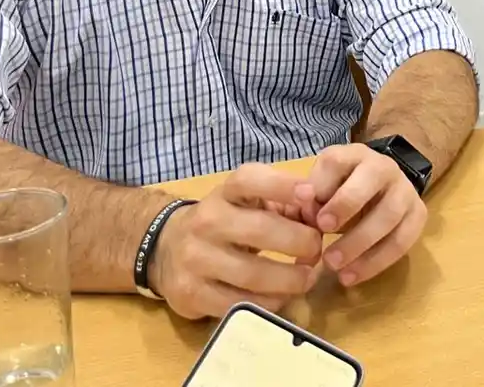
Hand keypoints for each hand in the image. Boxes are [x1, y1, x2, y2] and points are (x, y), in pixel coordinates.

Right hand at [150, 164, 323, 319]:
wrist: (165, 248)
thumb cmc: (224, 221)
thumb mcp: (249, 202)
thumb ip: (286, 204)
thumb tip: (319, 213)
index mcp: (224, 193)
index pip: (249, 180)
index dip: (282, 185)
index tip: (311, 195)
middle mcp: (205, 221)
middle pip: (260, 230)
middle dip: (300, 242)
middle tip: (317, 251)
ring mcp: (195, 259)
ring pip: (253, 274)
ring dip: (290, 279)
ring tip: (307, 278)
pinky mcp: (191, 294)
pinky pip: (240, 303)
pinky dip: (270, 302)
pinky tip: (282, 297)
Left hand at [293, 143, 428, 287]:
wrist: (382, 189)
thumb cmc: (340, 191)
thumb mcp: (321, 187)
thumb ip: (309, 196)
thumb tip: (302, 200)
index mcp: (353, 155)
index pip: (336, 163)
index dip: (322, 189)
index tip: (314, 220)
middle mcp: (384, 167)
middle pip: (371, 181)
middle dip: (347, 210)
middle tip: (324, 241)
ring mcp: (405, 190)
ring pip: (390, 214)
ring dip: (361, 244)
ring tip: (336, 268)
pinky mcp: (418, 214)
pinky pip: (403, 240)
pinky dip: (377, 262)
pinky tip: (353, 277)